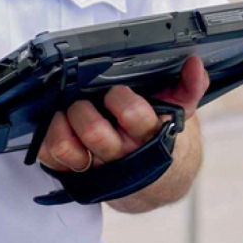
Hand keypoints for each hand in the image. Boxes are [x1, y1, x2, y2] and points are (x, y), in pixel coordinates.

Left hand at [38, 55, 207, 172]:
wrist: (157, 178)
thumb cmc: (163, 135)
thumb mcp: (182, 110)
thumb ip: (191, 86)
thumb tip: (195, 64)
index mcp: (149, 134)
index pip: (134, 116)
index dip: (120, 99)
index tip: (117, 90)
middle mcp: (122, 153)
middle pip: (94, 132)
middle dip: (85, 109)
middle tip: (85, 99)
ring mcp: (98, 166)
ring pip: (69, 149)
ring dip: (62, 125)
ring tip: (65, 111)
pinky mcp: (77, 174)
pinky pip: (52, 160)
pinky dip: (48, 141)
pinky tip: (56, 126)